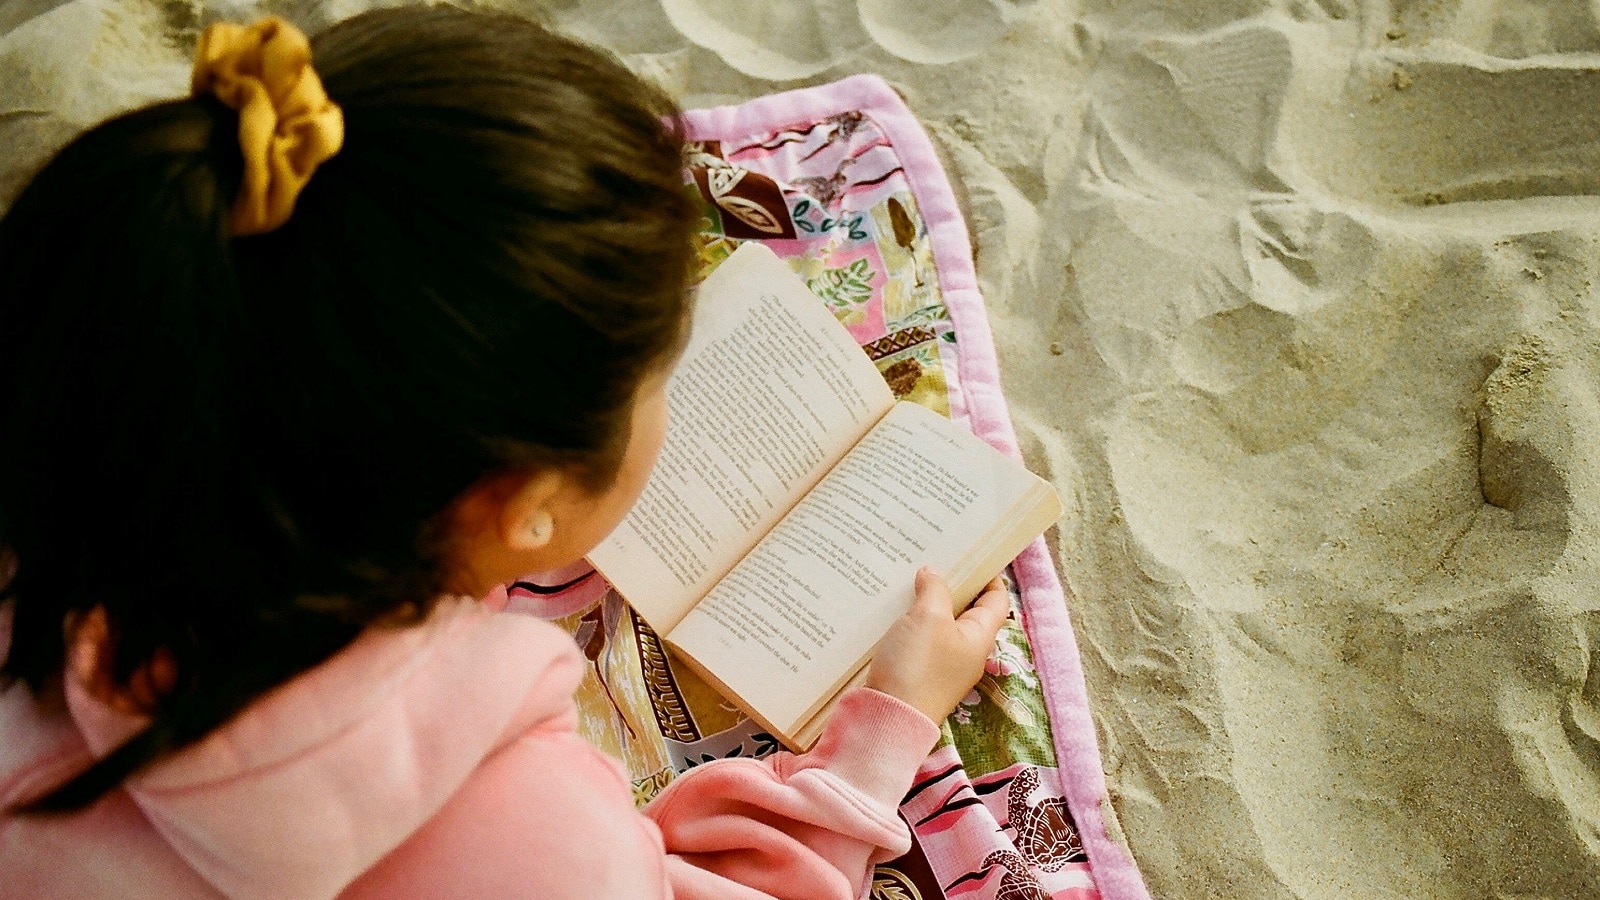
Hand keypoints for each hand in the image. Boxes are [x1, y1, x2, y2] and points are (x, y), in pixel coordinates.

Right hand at [865, 568, 1009, 723]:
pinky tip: (889, 609)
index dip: (988, 576)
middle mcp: (964, 652)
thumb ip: (935, 590)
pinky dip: (908, 622)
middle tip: (931, 558)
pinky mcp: (915, 672)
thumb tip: (932, 573)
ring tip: (907, 577)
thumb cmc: (917, 667)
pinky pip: (917, 639)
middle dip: (950, 584)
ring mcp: (939, 664)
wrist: (886, 719)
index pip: (996, 600)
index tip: (971, 554)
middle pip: (965, 610)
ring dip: (925, 602)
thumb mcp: (929, 618)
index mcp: (978, 638)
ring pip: (937, 624)